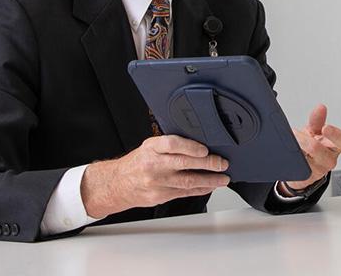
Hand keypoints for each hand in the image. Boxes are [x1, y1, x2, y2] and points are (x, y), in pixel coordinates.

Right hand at [81, 135, 229, 218]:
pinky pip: (185, 193)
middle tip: (222, 163)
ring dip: (209, 180)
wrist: (117, 184)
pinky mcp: (161, 196)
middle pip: (184, 164)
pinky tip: (210, 186)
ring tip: (223, 178)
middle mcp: (154, 165)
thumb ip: (170, 145)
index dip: (190, 146)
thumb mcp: (149, 146)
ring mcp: (157, 182)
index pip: (172, 144)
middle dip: (208, 164)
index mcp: (151, 148)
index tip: (205, 149)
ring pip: (188, 182)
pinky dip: (200, 189)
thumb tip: (198, 143)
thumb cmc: (137, 163)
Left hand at [286, 104, 340, 190]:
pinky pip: (299, 168)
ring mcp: (319, 169)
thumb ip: (317, 120)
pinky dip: (292, 159)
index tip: (325, 128)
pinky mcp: (308, 177)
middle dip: (304, 139)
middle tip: (294, 133)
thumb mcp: (315, 132)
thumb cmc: (312, 148)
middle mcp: (330, 159)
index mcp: (336, 146)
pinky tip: (289, 155)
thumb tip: (321, 107)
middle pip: (319, 149)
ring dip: (296, 149)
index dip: (335, 134)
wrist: (302, 166)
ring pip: (307, 160)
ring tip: (289, 143)